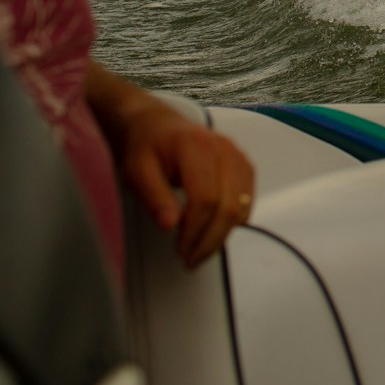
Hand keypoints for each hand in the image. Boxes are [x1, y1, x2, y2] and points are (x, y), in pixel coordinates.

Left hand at [119, 104, 256, 267]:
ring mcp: (236, 155)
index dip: (195, 231)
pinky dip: (233, 220)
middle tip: (191, 259)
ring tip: (200, 249)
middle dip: (210, 240)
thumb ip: (154, 197)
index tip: (181, 250)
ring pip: (241, 207)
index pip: (205, 199)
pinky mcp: (243, 164)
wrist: (156, 125)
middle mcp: (223, 149)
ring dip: (222, 235)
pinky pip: (247, 200)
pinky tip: (214, 230)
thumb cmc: (146, 147)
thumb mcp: (137, 172)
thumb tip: (170, 225)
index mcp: (196, 147)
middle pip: (228, 206)